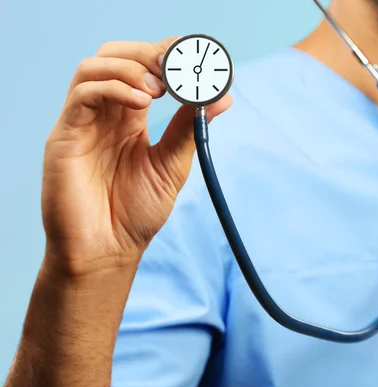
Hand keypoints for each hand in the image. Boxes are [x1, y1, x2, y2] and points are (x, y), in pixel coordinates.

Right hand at [42, 37, 231, 276]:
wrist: (107, 251)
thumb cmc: (136, 213)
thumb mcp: (172, 165)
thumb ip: (189, 129)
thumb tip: (223, 97)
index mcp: (129, 118)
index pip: (142, 68)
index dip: (166, 55)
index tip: (195, 59)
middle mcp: (105, 114)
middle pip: (115, 56)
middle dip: (148, 54)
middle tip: (176, 69)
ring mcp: (83, 122)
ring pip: (94, 66)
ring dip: (131, 67)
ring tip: (160, 89)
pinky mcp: (65, 136)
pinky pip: (83, 95)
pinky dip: (113, 88)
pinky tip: (141, 103)